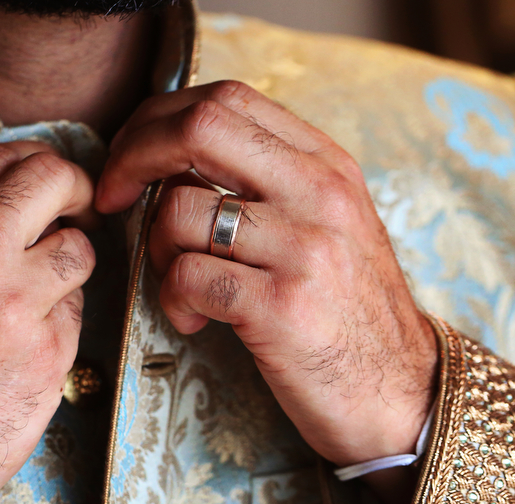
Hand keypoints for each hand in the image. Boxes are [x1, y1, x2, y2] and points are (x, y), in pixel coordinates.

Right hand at [0, 142, 95, 503]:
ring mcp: (16, 301)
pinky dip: (63, 320)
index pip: (0, 156)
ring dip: (69, 263)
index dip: (34, 163)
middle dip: (74, 190)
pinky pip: (79, 310)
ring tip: (41, 292)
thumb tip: (7, 199)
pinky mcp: (49, 350)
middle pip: (54, 177)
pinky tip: (29, 343)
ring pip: (79, 248)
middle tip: (77, 210)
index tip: (48, 182)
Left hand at [97, 81, 437, 503]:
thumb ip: (268, 181)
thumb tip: (173, 160)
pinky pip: (187, 276)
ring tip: (178, 283)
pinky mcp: (283, 306)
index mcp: (326, 164)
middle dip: (133, 156)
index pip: (226, 99)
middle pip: (198, 128)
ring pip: (179, 210)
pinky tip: (192, 319)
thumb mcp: (327, 224)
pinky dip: (171, 299)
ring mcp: (304, 248)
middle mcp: (319, 193)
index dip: (158, 121)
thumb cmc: (347, 308)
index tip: (131, 158)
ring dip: (155, 249)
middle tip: (113, 197)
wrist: (402, 392)